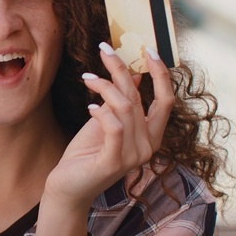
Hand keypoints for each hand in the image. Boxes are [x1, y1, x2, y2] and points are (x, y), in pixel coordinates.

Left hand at [44, 42, 174, 206]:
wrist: (68, 187)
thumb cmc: (87, 153)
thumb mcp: (106, 120)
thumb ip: (123, 101)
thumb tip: (135, 74)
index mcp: (151, 136)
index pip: (166, 100)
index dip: (161, 73)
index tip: (148, 49)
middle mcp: (148, 147)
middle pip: (141, 97)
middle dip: (122, 68)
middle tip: (104, 48)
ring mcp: (134, 157)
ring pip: (126, 107)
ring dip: (104, 87)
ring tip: (87, 79)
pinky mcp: (114, 162)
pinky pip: (114, 126)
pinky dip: (101, 111)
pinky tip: (89, 107)